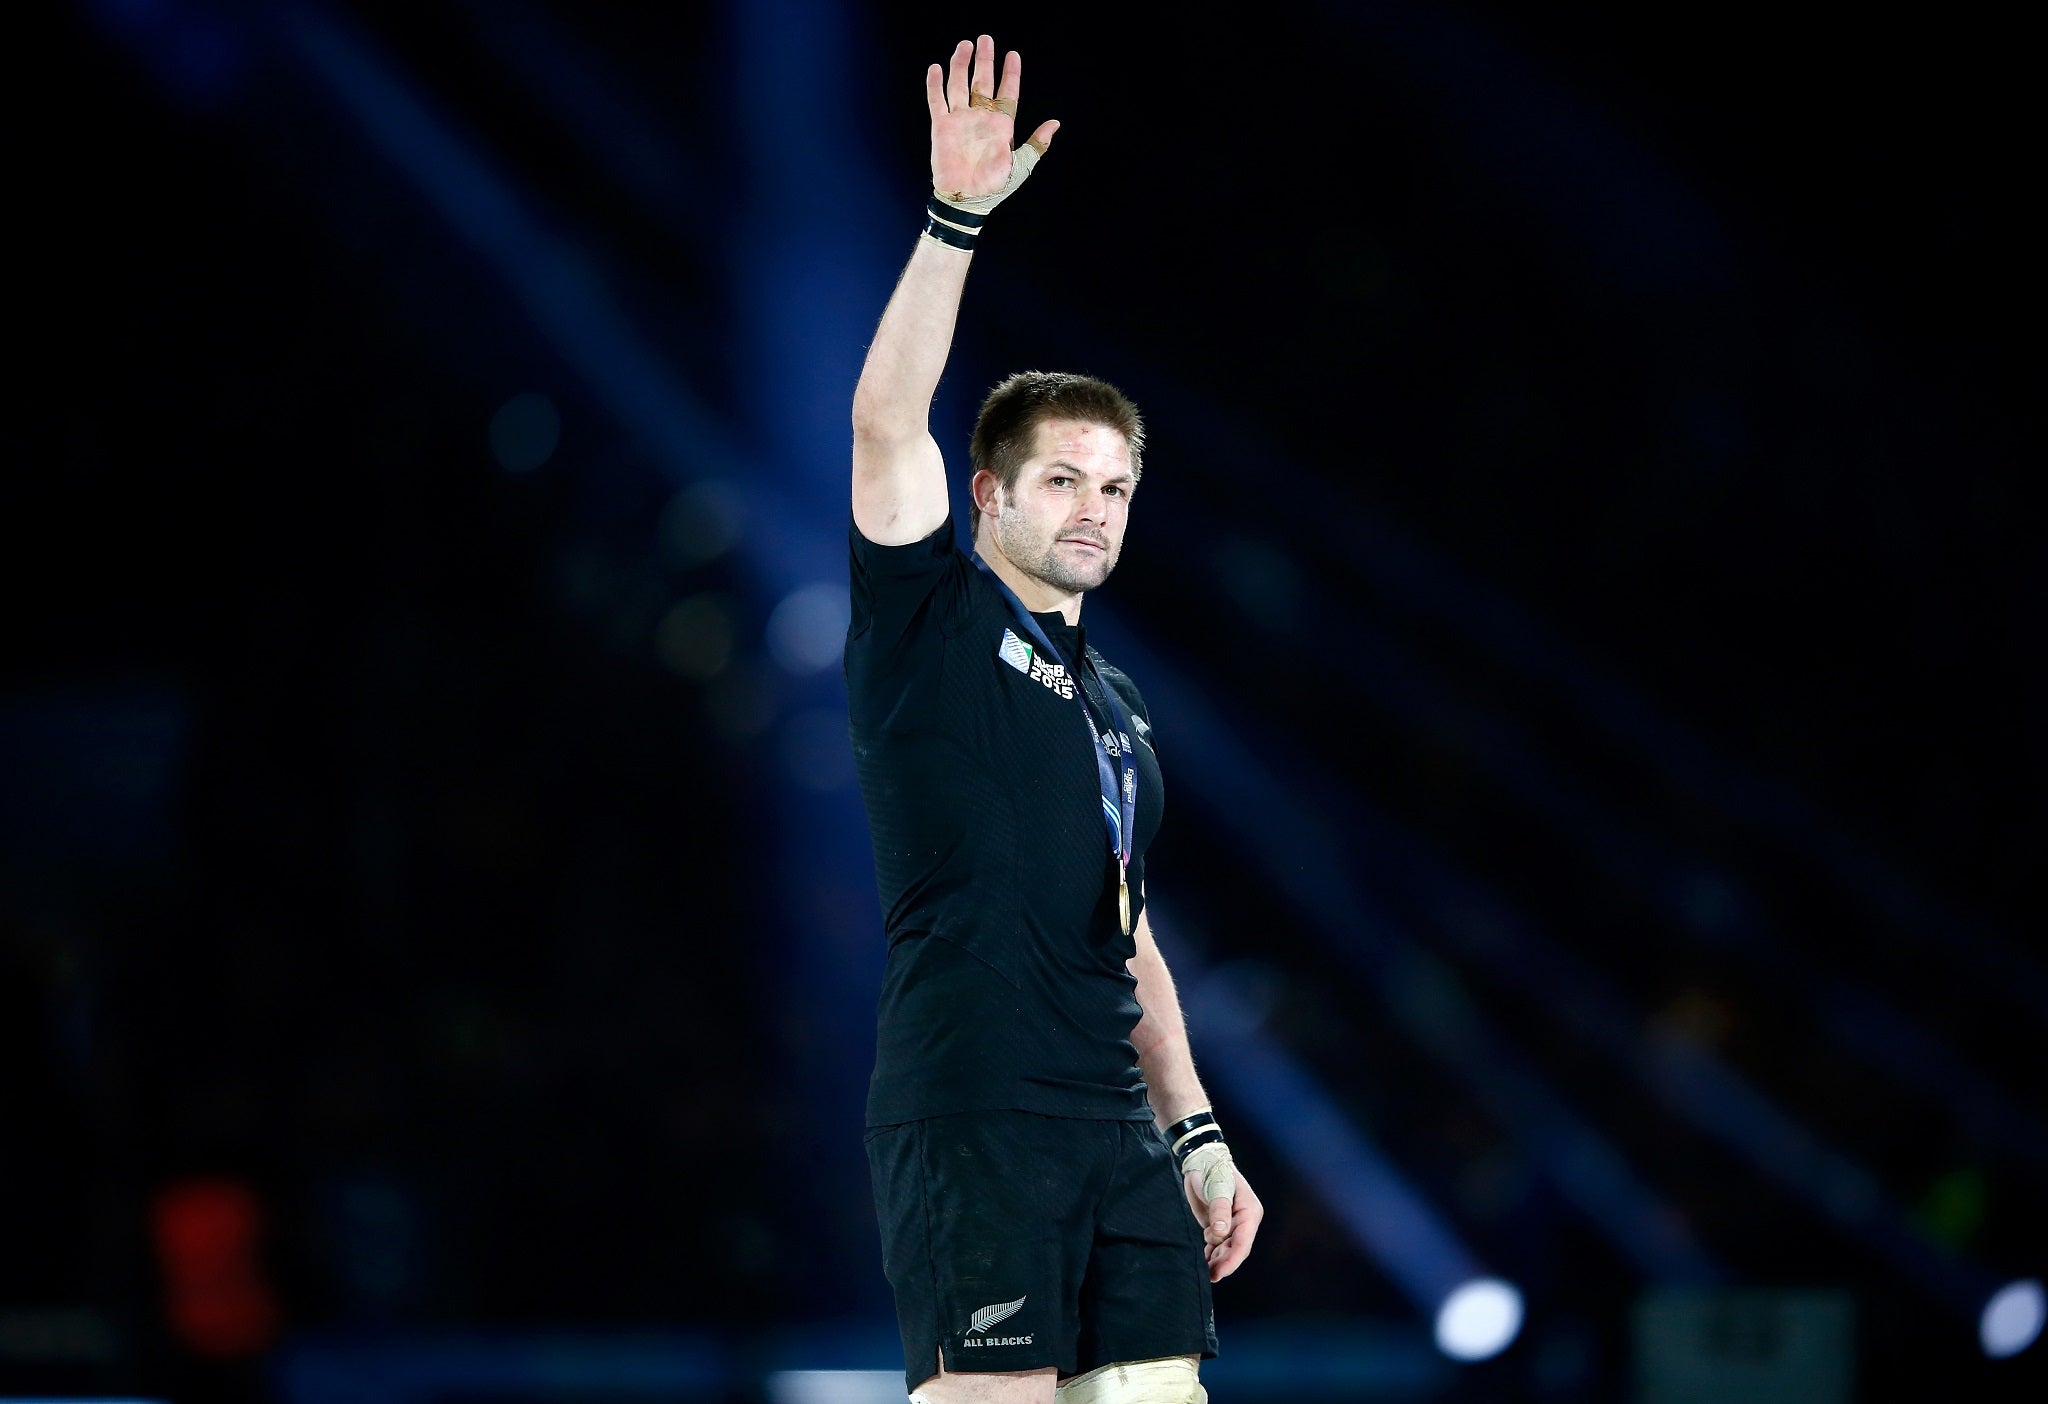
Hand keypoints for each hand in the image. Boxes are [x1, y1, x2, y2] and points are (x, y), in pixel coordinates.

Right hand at [926, 35, 1058, 204]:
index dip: (1010, 73)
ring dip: (961, 65)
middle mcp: (980, 117)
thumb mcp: (1022, 165)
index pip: (1007, 92)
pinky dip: (935, 84)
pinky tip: (937, 68)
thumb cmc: (996, 185)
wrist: (967, 199)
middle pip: (982, 81)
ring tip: (965, 46)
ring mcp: (960, 120)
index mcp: (1001, 124)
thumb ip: (1037, 143)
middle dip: (984, 60)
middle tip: (985, 39)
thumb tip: (1055, 123)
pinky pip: (937, 101)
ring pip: (959, 84)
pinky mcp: (941, 126)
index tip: (1013, 55)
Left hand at [1184, 1155, 1263, 1282]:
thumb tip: (1221, 1233)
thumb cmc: (1212, 1170)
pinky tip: (1203, 1261)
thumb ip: (1219, 1210)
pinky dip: (1211, 1253)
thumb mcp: (1217, 1188)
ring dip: (1216, 1261)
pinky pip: (1218, 1244)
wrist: (1201, 1160)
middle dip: (1224, 1263)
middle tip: (1210, 1277)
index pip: (1243, 1242)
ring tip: (1204, 1271)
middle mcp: (1244, 1221)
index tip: (1221, 1272)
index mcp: (1249, 1212)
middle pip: (1236, 1249)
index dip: (1232, 1260)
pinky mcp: (1219, 1224)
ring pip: (1226, 1249)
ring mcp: (1232, 1223)